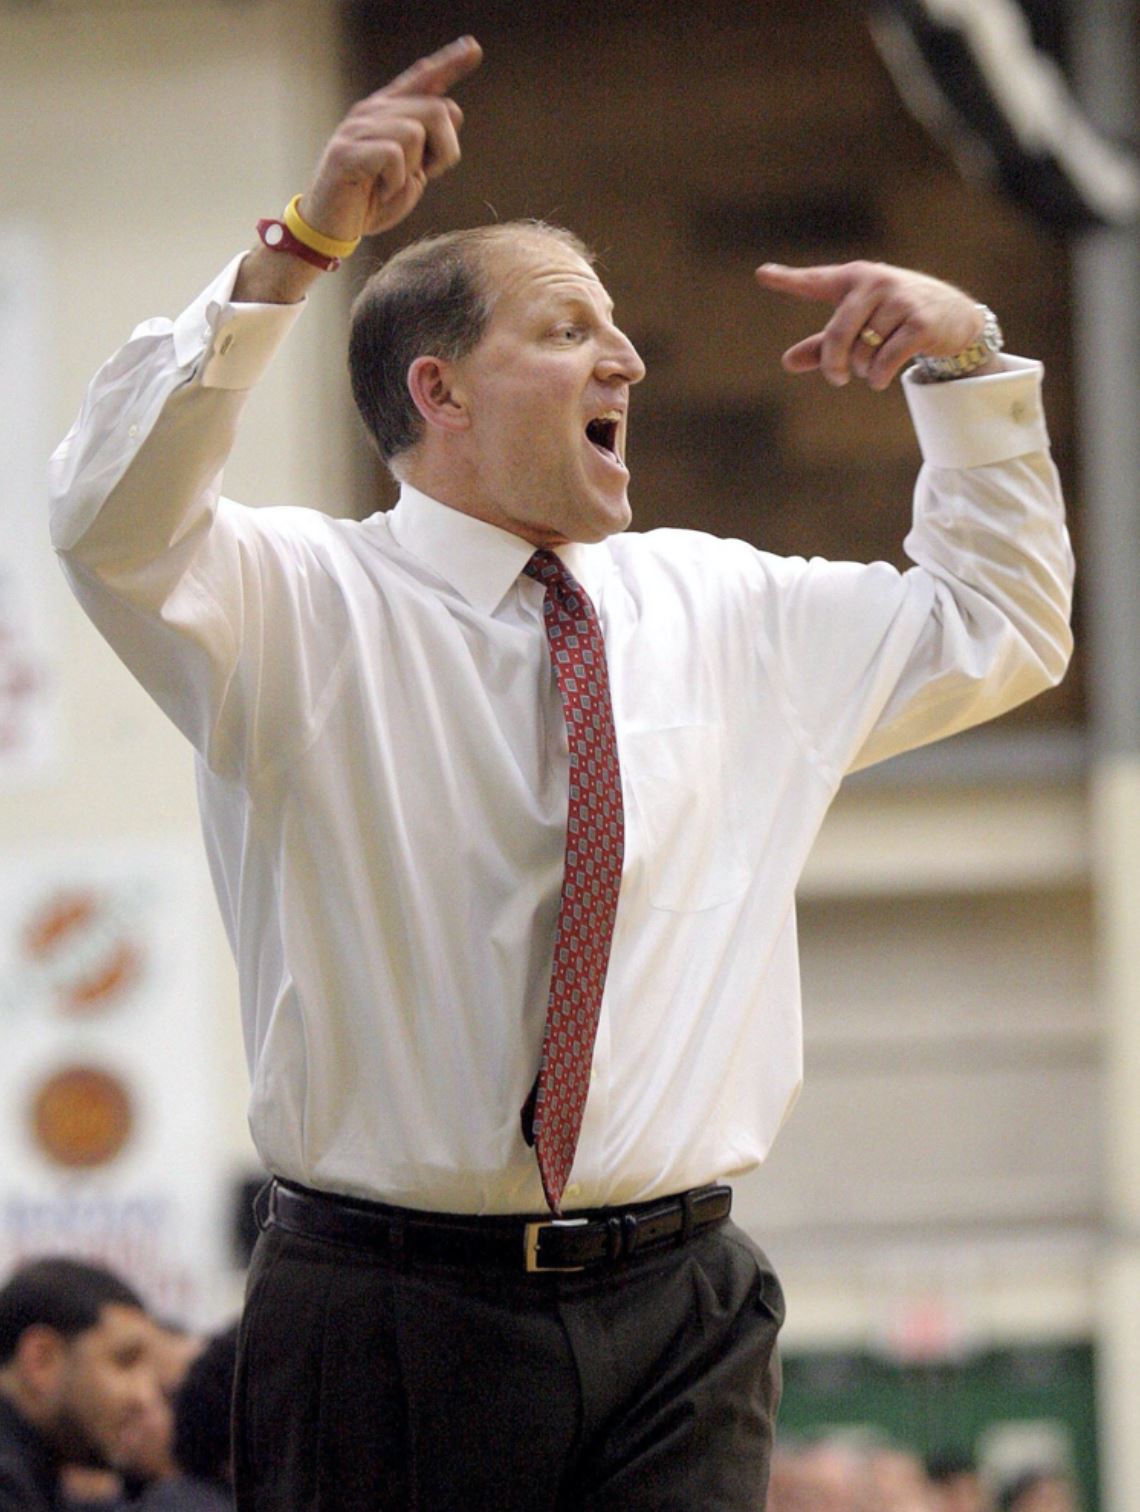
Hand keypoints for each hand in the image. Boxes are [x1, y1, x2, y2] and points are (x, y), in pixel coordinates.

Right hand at [300, 35, 482, 242]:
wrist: (332, 227)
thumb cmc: (373, 201)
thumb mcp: (412, 173)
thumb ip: (430, 145)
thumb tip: (452, 109)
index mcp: (389, 113)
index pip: (423, 79)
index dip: (449, 64)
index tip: (474, 48)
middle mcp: (372, 111)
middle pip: (436, 110)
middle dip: (445, 151)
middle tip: (427, 176)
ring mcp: (357, 129)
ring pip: (415, 133)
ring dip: (415, 171)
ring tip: (393, 185)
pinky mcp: (346, 152)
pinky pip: (394, 156)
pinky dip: (395, 183)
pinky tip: (380, 191)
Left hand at [755, 260, 987, 389]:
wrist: (954, 317)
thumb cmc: (895, 319)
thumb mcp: (858, 328)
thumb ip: (822, 345)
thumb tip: (787, 362)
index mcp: (853, 278)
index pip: (815, 282)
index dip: (788, 280)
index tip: (761, 275)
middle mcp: (875, 282)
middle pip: (837, 336)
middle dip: (834, 365)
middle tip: (838, 378)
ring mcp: (900, 299)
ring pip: (864, 352)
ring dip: (865, 370)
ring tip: (874, 365)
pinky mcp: (920, 321)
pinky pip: (886, 360)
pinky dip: (879, 377)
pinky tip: (881, 379)